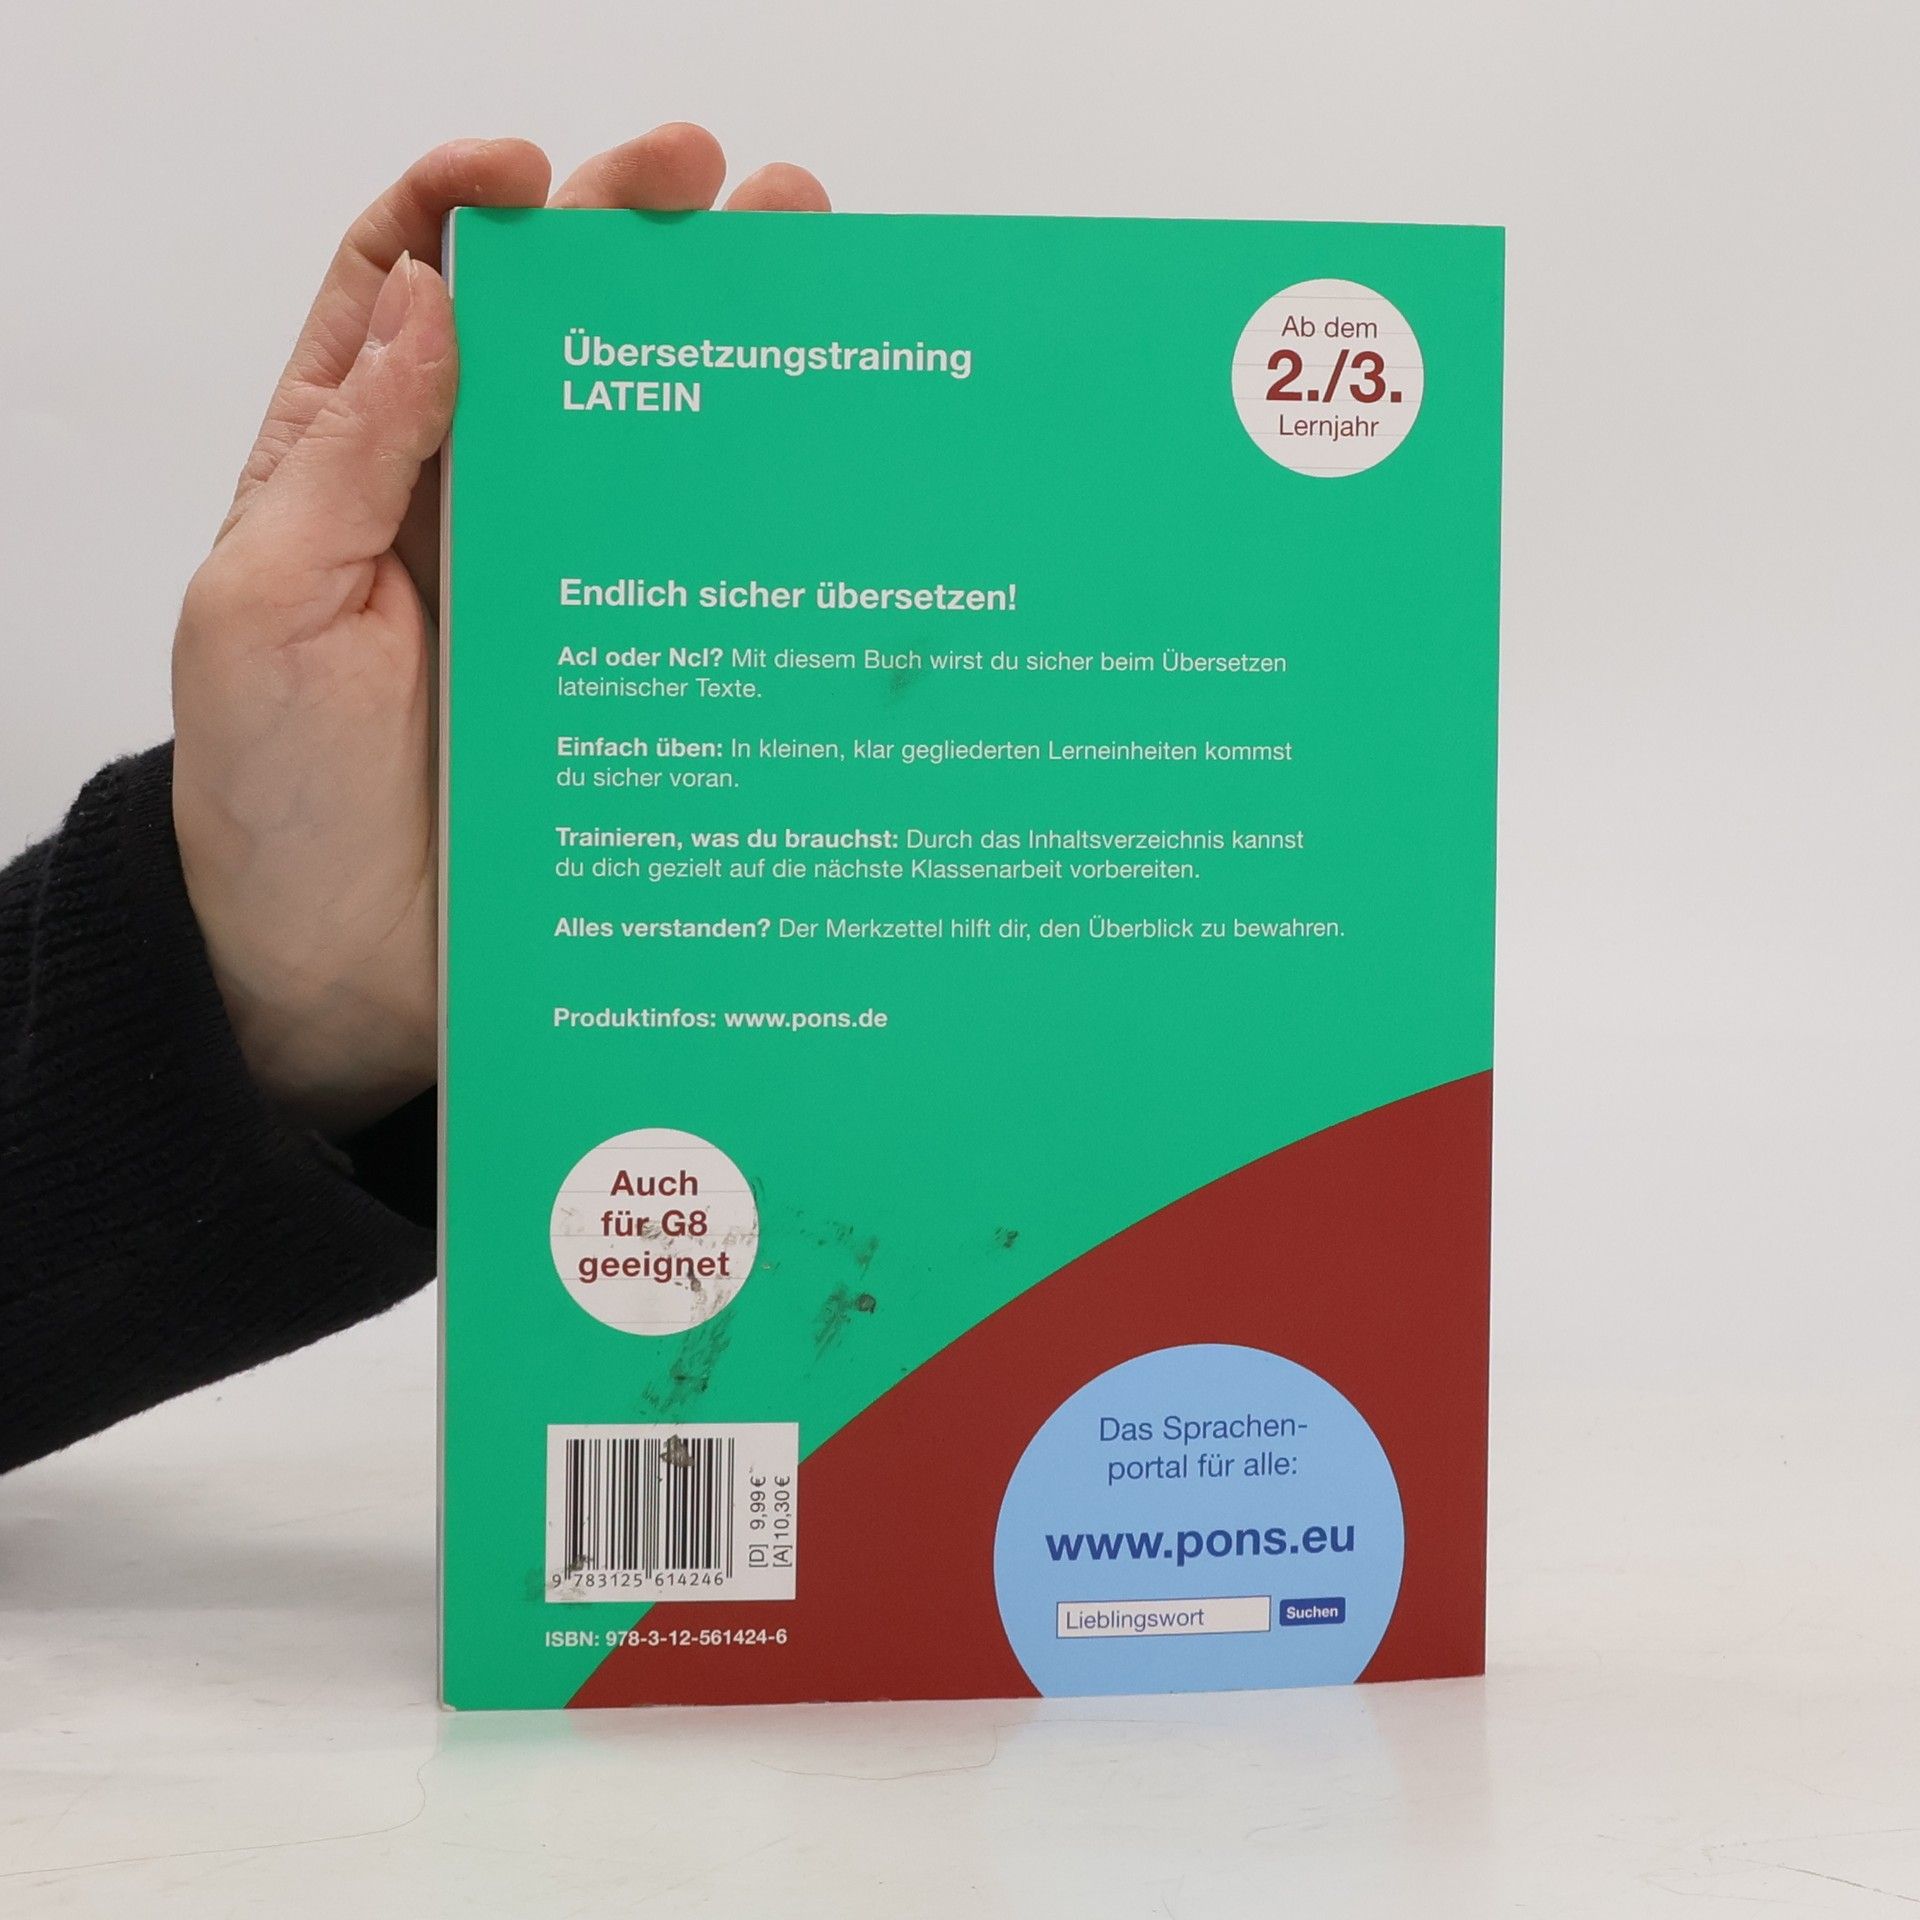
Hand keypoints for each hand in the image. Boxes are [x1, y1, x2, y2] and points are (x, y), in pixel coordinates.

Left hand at [171, 127, 827, 1137]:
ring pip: (639, 436)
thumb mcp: (265, 609)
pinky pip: (686, 571)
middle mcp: (461, 506)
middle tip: (724, 184)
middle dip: (628, 237)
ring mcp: (554, 588)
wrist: (340, 973)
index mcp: (348, 466)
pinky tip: (815, 457)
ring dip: (718, 347)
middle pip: (550, 337)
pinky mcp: (623, 671)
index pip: (400, 287)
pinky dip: (749, 505)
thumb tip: (429, 299)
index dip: (461, 204)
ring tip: (803, 267)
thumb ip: (349, 457)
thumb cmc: (272, 795)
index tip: (535, 172)